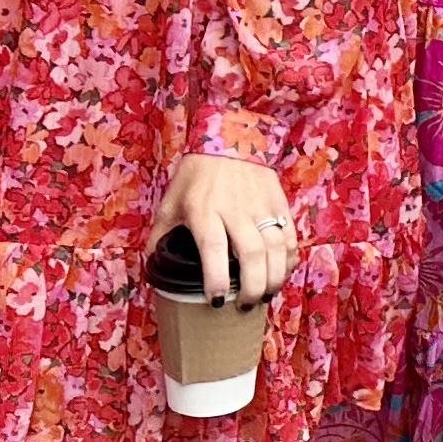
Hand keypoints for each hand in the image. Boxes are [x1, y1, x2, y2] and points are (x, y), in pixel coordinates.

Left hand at [149, 154, 294, 313]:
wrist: (228, 137)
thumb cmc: (196, 175)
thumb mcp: (171, 203)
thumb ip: (161, 236)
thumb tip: (153, 268)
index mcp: (204, 211)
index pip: (213, 250)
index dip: (216, 279)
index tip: (216, 301)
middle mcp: (234, 210)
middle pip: (251, 255)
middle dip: (251, 287)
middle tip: (244, 305)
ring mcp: (260, 206)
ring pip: (275, 249)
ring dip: (273, 278)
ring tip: (265, 295)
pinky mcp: (278, 202)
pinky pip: (289, 236)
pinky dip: (288, 259)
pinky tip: (281, 273)